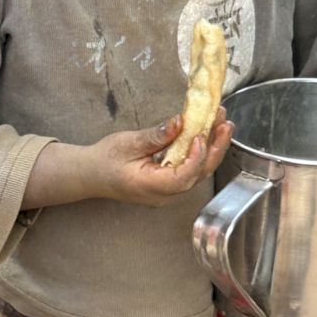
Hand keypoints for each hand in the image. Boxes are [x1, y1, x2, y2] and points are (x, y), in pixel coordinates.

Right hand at [21, 111, 232, 209]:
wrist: (91, 174)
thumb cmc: (105, 160)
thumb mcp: (127, 143)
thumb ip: (156, 136)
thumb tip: (180, 122)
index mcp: (151, 187)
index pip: (183, 177)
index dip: (196, 157)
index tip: (201, 135)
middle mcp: (164, 193)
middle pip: (198, 175)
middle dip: (215, 148)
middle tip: (225, 122)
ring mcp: (169, 190)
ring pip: (198, 172)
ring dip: (211, 147)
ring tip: (222, 123)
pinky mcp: (170, 182)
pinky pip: (190, 168)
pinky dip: (201, 151)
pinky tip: (208, 132)